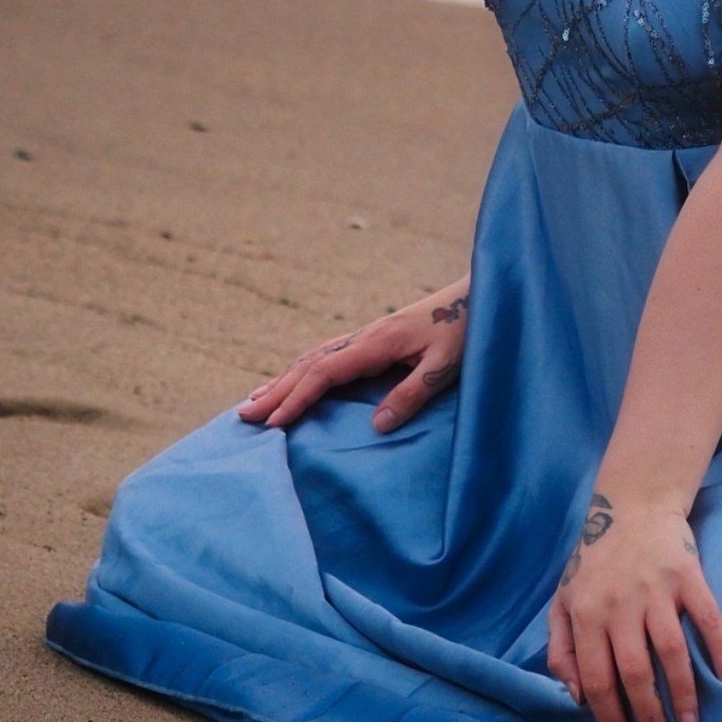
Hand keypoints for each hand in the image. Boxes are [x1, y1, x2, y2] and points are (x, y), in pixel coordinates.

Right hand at [235, 278, 470, 435]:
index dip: (297, 398)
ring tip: (254, 402)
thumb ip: (412, 393)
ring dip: (283, 380)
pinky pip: (328, 356)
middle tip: (243, 416)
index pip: (324, 372)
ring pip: (313, 358)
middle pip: (308, 364)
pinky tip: (295, 380)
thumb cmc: (466, 330)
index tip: (273, 423)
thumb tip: (376, 426)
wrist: (479, 295)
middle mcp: (364, 337)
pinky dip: (303, 371)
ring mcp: (366, 336)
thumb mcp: (445, 366)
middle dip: (275, 392)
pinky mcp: (374, 338)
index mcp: (376, 343)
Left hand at [546, 491, 721, 721]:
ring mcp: (656, 590)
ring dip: (682, 694)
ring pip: (671, 652)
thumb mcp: (563, 601)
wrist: (633, 504)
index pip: (597, 680)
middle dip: (649, 719)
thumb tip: (576, 697)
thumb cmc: (595, 561)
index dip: (611, 719)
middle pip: (635, 673)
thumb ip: (561, 649)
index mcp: (586, 615)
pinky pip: (708, 618)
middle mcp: (620, 605)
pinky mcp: (688, 576)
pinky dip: (720, 649)